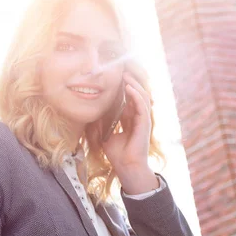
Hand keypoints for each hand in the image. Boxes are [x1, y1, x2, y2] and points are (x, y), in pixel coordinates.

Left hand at [102, 72, 157, 193]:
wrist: (125, 167)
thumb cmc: (116, 154)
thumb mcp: (103, 134)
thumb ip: (99, 123)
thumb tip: (90, 112)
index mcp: (129, 118)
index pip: (128, 98)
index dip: (122, 86)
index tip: (114, 75)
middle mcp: (138, 117)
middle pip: (137, 93)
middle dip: (130, 81)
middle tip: (121, 69)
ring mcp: (143, 119)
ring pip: (142, 96)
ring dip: (134, 84)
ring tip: (125, 74)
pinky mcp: (145, 124)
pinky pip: (142, 105)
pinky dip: (136, 95)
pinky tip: (128, 87)